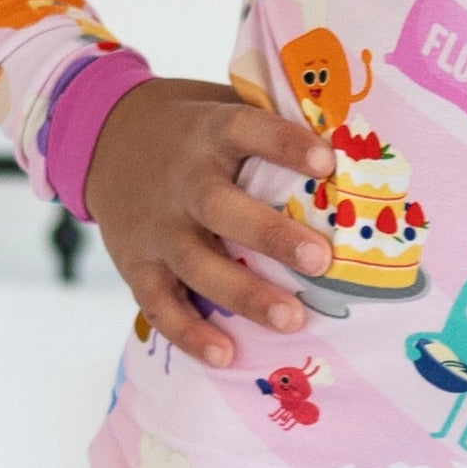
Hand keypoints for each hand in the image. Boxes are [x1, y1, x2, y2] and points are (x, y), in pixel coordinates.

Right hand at [82, 76, 334, 365]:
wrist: (107, 140)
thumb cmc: (194, 133)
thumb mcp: (222, 112)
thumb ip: (272, 132)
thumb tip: (358, 152)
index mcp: (210, 133)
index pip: (247, 130)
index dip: (285, 144)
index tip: (328, 162)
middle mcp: (181, 180)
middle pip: (222, 208)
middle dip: (271, 236)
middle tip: (320, 260)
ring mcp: (156, 226)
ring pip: (197, 263)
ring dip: (243, 295)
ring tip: (292, 321)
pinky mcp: (135, 265)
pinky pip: (160, 304)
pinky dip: (189, 333)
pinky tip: (226, 355)